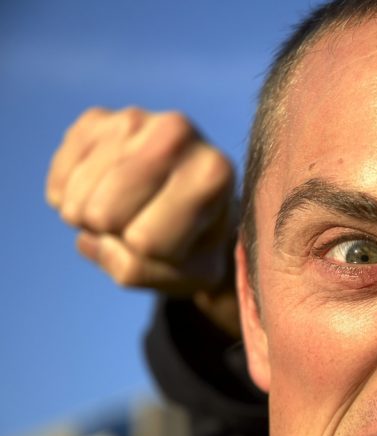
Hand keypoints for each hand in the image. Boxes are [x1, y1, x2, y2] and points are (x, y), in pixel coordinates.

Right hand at [47, 107, 239, 335]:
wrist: (198, 203)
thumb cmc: (197, 242)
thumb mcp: (188, 274)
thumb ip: (139, 270)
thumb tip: (91, 239)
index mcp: (213, 173)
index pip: (147, 241)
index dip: (155, 255)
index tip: (179, 239)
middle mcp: (178, 132)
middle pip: (103, 215)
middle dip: (115, 235)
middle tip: (146, 224)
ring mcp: (135, 118)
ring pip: (78, 200)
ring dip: (93, 219)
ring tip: (131, 208)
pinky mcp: (97, 119)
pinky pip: (60, 180)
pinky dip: (73, 199)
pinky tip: (106, 191)